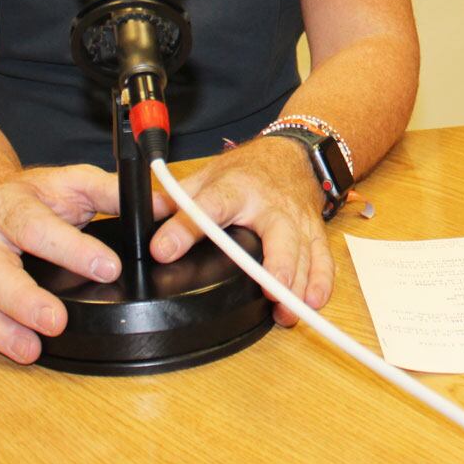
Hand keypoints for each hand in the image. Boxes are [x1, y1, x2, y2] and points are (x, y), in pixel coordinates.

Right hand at [0, 164, 122, 364]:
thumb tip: (164, 204)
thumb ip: (115, 193)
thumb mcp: (74, 182)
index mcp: (12, 205)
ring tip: (31, 351)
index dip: (71, 249)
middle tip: (57, 323)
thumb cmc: (37, 196)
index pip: (37, 228)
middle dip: (24, 301)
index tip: (108, 268)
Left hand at [148, 136, 330, 327]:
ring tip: (287, 310)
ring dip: (299, 283)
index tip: (164, 250)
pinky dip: (322, 281)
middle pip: (278, 234)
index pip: (209, 206)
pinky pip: (323, 258)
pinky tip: (313, 302)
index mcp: (235, 188)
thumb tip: (140, 217)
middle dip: (277, 263)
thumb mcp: (207, 176)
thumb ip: (175, 200)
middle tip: (270, 290)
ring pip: (305, 252)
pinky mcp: (314, 233)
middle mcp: (270, 205)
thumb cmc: (247, 170)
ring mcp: (297, 220)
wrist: (293, 154)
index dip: (186, 229)